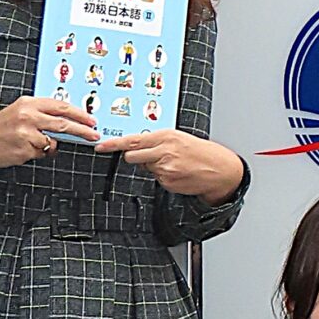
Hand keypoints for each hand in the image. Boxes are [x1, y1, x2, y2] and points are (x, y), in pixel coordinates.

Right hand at [0, 98, 98, 173]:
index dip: (80, 114)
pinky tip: (24, 149)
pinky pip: (41, 153)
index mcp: (28, 103)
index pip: (61, 106)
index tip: (91, 120)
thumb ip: (41, 114)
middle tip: (93, 135)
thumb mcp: (20, 112)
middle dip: (82, 130)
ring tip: (35, 143)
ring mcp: (25, 134)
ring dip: (51, 145)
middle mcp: (28, 116)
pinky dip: (38, 153)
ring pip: (53, 141)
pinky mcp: (23, 151)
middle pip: (64, 123)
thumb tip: (68, 121)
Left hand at [95, 130, 244, 197]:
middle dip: (135, 157)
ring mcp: (165, 168)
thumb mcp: (178, 138)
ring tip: (172, 163)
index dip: (113, 144)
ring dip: (152, 166)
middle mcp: (163, 151)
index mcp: (165, 136)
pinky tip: (176, 172)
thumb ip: (157, 140)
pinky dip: (162, 175)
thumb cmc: (199, 151)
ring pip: (144, 167)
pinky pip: (155, 178)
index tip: (100, 146)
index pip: (132, 140)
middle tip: (150, 155)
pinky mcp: (167, 181)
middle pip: (132, 156)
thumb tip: (137, 145)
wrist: (218, 169)